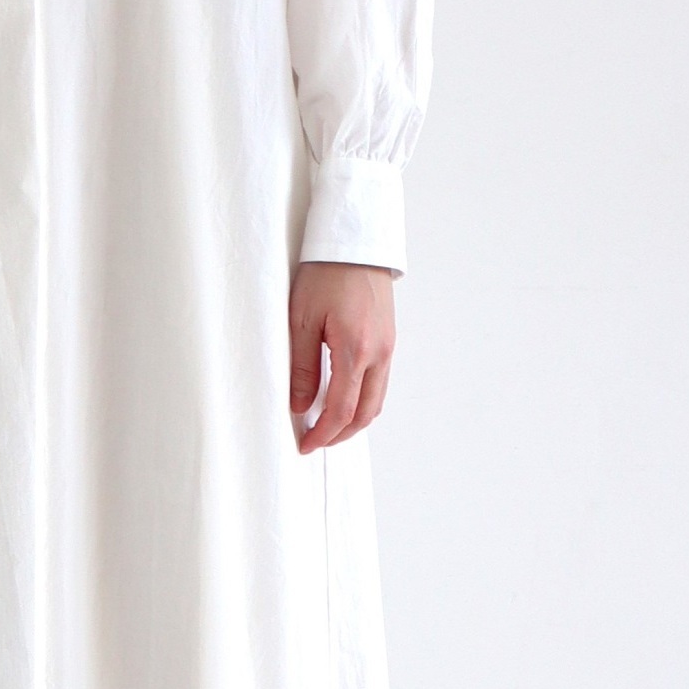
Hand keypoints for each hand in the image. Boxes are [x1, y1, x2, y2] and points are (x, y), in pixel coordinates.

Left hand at [289, 261, 395, 451]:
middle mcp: (378, 353)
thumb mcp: (301, 320)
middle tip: (316, 442)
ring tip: (328, 426)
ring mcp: (388, 348)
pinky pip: (380, 382)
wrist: (355, 244)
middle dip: (340, 434)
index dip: (323, 434)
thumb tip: (300, 405)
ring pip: (376, 400)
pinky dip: (363, 400)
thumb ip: (302, 367)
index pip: (341, 409)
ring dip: (354, 420)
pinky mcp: (389, 340)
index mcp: (355, 350)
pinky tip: (343, 399)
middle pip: (365, 413)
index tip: (306, 445)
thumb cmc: (325, 274)